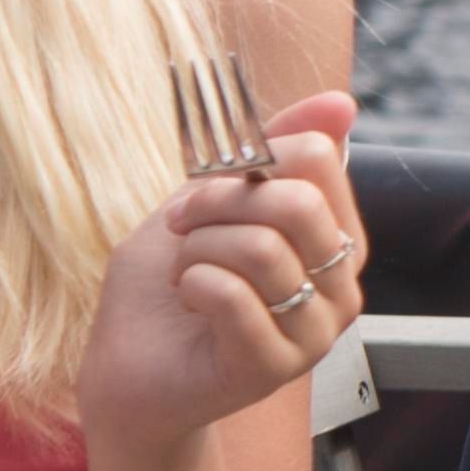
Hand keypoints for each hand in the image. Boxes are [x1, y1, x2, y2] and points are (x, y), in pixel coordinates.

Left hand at [86, 95, 360, 449]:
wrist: (127, 368)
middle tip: (181, 228)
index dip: (250, 159)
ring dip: (197, 252)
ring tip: (187, 276)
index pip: (320, 157)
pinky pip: (232, 295)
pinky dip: (191, 286)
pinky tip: (189, 304)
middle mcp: (342, 284)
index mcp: (336, 236)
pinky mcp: (277, 366)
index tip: (201, 186)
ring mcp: (317, 331)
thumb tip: (341, 101)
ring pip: (260, 248)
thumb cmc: (168, 286)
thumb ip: (272, 153)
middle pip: (297, 202)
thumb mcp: (211, 203)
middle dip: (216, 204)